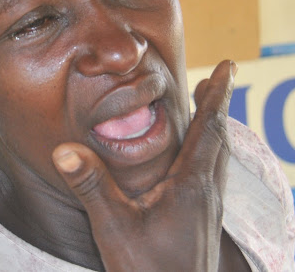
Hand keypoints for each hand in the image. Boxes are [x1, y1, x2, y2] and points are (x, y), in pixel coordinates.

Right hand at [52, 60, 236, 271]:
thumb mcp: (114, 228)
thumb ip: (92, 187)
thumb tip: (65, 150)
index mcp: (191, 185)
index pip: (210, 128)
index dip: (219, 95)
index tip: (230, 66)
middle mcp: (207, 193)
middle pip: (221, 138)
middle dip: (219, 105)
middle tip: (219, 79)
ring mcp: (209, 210)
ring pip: (220, 158)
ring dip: (216, 129)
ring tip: (209, 112)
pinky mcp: (204, 224)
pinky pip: (214, 176)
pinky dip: (211, 153)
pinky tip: (196, 164)